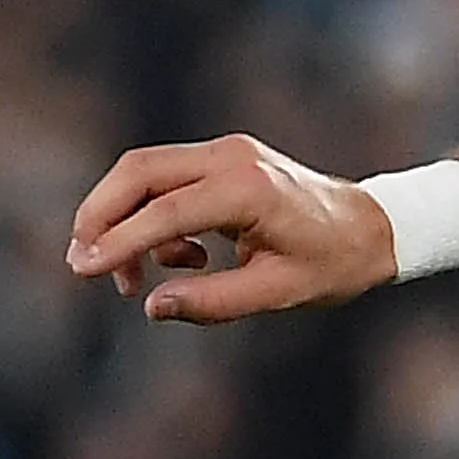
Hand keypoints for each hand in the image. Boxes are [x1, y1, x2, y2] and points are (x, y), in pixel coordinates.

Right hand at [65, 135, 399, 324]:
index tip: (84, 269)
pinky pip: (166, 180)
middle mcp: (232, 158)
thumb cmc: (335, 263)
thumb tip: (153, 307)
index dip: (119, 241)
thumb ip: (215, 302)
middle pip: (137, 172)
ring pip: (144, 172)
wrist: (374, 228)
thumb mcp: (279, 293)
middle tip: (84, 265)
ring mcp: (226, 151)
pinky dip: (154, 218)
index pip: (165, 212)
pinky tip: (183, 260)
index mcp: (249, 190)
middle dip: (99, 216)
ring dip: (122, 218)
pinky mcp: (223, 158)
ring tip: (132, 279)